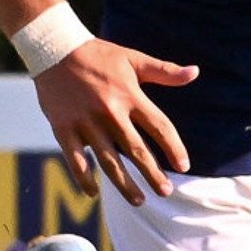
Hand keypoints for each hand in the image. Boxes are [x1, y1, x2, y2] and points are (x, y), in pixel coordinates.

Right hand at [34, 39, 194, 205]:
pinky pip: (76, 161)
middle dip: (153, 174)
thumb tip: (196, 73)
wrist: (54, 49)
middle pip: (136, 150)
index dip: (174, 148)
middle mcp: (109, 112)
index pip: (159, 127)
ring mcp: (85, 123)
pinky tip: (93, 193)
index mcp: (129, 95)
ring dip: (124, 184)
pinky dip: (84, 178)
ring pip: (108, 161)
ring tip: (140, 201)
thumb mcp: (133, 59)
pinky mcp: (63, 129)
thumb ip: (164, 71)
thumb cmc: (99, 55)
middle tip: (166, 192)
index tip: (184, 166)